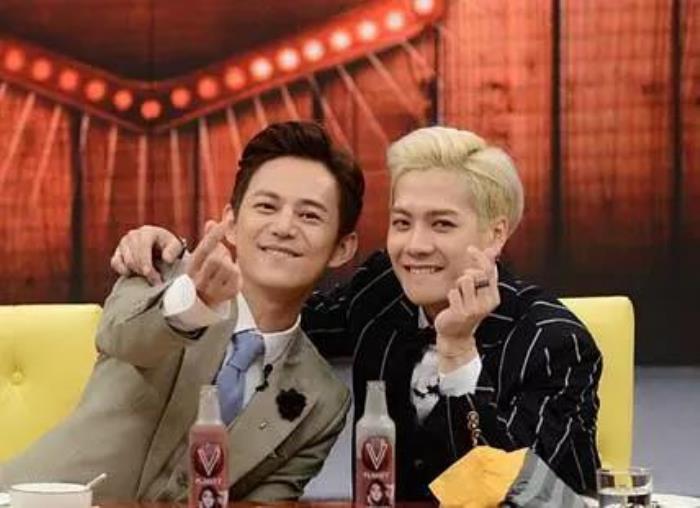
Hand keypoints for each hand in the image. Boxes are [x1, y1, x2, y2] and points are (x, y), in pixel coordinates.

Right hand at [111, 225, 183, 284]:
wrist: (160, 246)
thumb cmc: (168, 246)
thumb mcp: (176, 246)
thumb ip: (173, 251)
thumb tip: (167, 259)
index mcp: (147, 232)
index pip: (142, 249)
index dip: (147, 266)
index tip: (155, 278)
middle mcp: (133, 235)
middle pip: (134, 258)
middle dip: (144, 272)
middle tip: (155, 281)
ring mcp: (123, 243)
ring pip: (126, 262)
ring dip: (137, 272)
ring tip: (148, 276)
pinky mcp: (117, 252)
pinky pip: (115, 263)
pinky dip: (123, 271)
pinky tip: (134, 274)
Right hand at [185, 220, 239, 307]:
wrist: (206, 300)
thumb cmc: (206, 273)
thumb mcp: (203, 256)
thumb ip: (208, 239)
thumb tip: (211, 222)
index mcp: (191, 267)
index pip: (204, 247)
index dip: (215, 233)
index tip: (226, 221)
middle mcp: (198, 280)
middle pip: (216, 258)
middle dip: (222, 253)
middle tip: (222, 255)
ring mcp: (212, 290)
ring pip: (228, 268)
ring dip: (230, 262)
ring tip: (226, 266)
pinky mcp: (226, 295)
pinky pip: (237, 278)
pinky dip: (238, 272)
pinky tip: (232, 274)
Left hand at [434, 246, 499, 366]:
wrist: (455, 335)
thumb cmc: (466, 308)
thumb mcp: (478, 290)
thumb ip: (485, 271)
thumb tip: (493, 249)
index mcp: (493, 296)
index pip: (490, 270)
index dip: (480, 257)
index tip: (469, 249)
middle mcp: (487, 302)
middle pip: (479, 273)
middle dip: (467, 272)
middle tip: (461, 281)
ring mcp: (474, 309)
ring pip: (465, 280)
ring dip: (457, 284)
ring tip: (458, 294)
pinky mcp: (461, 313)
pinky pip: (453, 292)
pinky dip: (450, 295)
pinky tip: (452, 304)